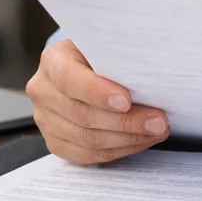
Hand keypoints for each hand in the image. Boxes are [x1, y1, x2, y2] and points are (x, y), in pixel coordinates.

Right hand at [25, 39, 169, 164]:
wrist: (83, 66)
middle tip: (158, 122)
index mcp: (53, 59)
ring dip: (128, 139)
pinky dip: (118, 150)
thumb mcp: (105, 45)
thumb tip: (150, 77)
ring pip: (87, 139)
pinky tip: (140, 141)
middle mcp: (42, 90)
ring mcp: (45, 119)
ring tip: (156, 132)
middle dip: (126, 121)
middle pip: (82, 114)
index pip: (69, 78)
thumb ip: (118, 57)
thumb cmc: (100, 54)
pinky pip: (87, 155)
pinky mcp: (55, 141)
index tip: (127, 101)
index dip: (98, 92)